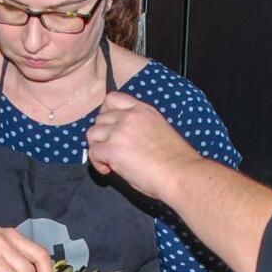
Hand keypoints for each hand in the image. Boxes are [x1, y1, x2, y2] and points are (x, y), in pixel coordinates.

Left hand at [87, 92, 202, 201]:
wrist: (179, 172)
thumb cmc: (175, 159)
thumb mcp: (158, 130)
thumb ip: (139, 127)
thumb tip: (125, 139)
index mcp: (143, 110)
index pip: (112, 99)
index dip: (106, 113)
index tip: (110, 126)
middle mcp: (129, 116)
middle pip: (99, 118)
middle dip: (102, 134)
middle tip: (110, 149)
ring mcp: (119, 131)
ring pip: (92, 133)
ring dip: (97, 147)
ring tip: (108, 160)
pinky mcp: (111, 148)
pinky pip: (92, 152)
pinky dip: (97, 163)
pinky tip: (109, 169)